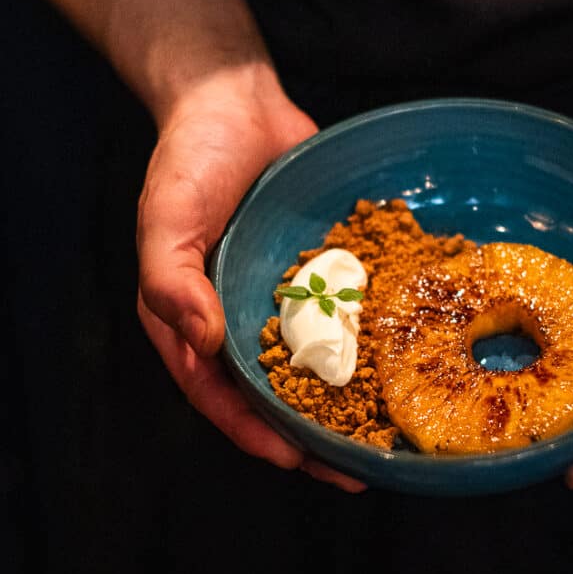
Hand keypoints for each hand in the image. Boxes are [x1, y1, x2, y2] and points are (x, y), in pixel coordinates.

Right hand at [136, 63, 366, 491]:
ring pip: (316, 364)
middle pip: (272, 394)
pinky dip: (369, 342)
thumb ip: (170, 280)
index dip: (252, 429)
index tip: (292, 456)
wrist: (236, 101)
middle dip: (309, 436)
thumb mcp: (165, 216)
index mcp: (190, 320)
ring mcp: (282, 299)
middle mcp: (237, 319)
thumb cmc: (189, 159)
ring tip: (387, 438)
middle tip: (355, 472)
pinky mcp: (320, 274)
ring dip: (347, 402)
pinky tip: (407, 364)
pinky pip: (345, 316)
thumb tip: (202, 343)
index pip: (218, 392)